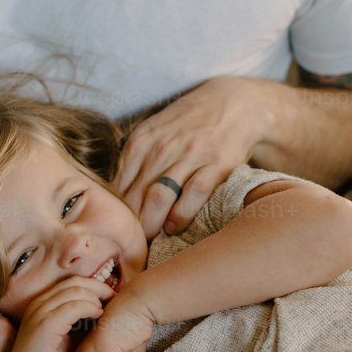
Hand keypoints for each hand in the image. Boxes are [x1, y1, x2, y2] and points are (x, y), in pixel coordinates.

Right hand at [4, 274, 115, 351]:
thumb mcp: (68, 335)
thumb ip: (80, 321)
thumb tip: (103, 311)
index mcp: (44, 302)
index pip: (72, 282)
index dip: (94, 286)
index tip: (111, 298)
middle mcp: (40, 302)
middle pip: (75, 282)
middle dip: (98, 289)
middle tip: (114, 300)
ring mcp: (41, 311)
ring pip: (76, 290)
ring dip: (95, 298)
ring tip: (106, 311)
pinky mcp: (45, 324)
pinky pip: (73, 306)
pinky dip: (89, 308)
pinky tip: (98, 316)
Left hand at [115, 75, 267, 238]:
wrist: (235, 104)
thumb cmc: (189, 126)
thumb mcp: (153, 134)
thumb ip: (134, 164)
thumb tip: (116, 201)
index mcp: (140, 143)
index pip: (117, 188)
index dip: (116, 216)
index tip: (117, 234)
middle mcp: (161, 149)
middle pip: (134, 197)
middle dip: (130, 227)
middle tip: (131, 247)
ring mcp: (189, 156)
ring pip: (158, 197)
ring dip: (152, 225)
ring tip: (151, 240)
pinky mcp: (216, 163)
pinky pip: (193, 194)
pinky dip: (181, 215)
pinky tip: (176, 227)